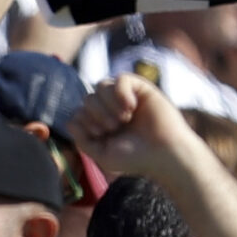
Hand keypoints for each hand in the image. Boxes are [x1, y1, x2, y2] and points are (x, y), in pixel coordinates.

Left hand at [70, 75, 201, 181]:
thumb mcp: (103, 155)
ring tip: (124, 119)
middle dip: (96, 113)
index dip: (85, 120)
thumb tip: (70, 121)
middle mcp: (112, 108)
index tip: (102, 134)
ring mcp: (126, 97)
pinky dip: (121, 92)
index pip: (80, 111)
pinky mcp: (141, 89)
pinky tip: (130, 107)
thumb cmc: (137, 158)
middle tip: (113, 127)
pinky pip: (121, 79)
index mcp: (102, 123)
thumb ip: (83, 140)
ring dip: (108, 104)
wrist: (166, 155)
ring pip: (101, 86)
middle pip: (88, 98)